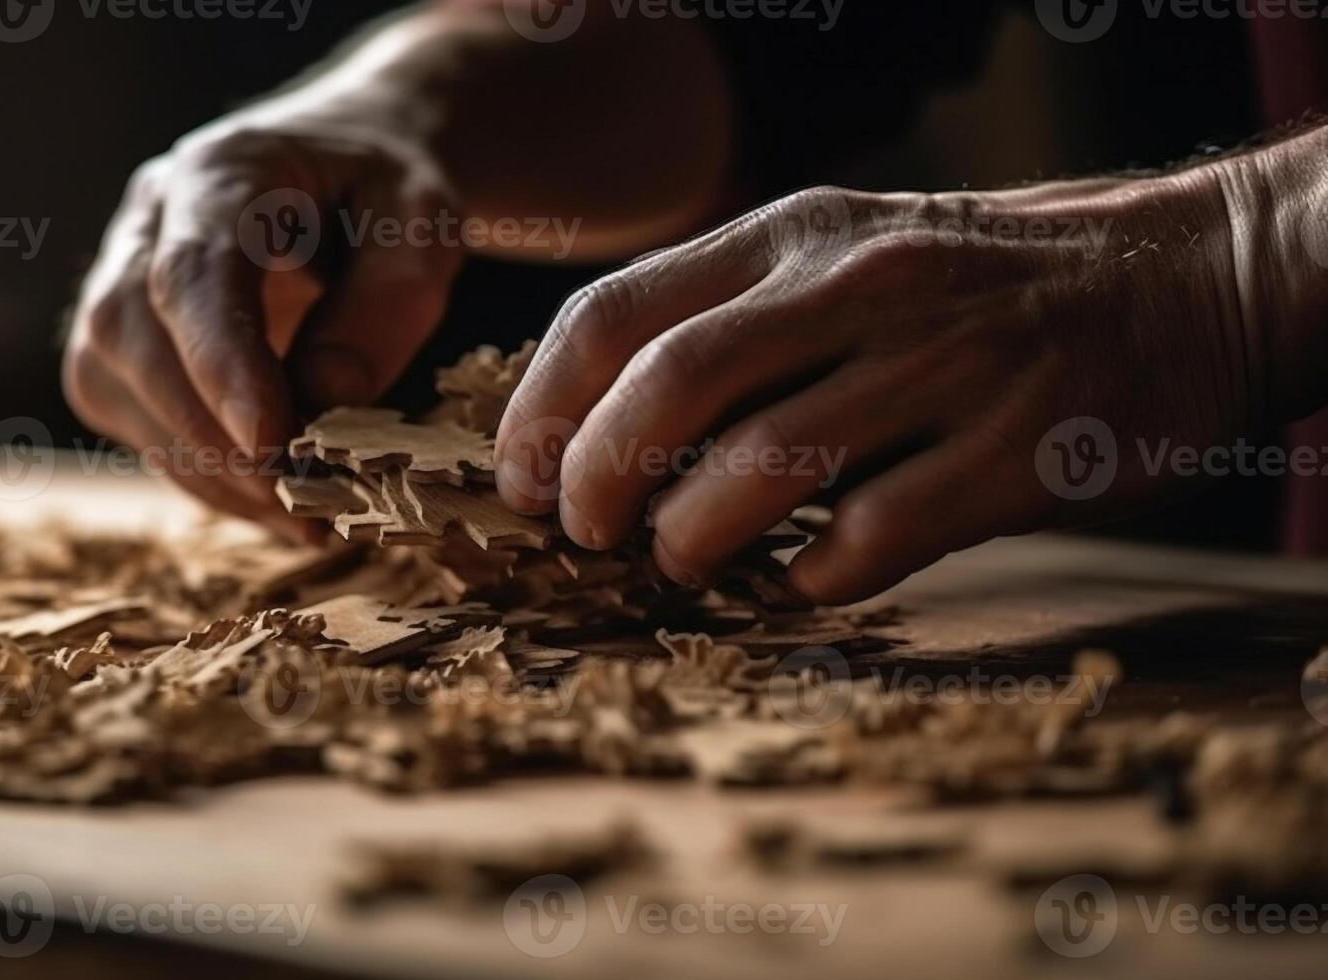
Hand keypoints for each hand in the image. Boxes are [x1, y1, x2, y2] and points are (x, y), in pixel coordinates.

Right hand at [62, 102, 461, 531]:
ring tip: (299, 518)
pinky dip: (200, 474)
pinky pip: (135, 418)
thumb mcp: (423, 227)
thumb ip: (385, 304)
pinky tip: (271, 503)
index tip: (270, 441)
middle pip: (131, 334)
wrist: (354, 170)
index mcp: (218, 173)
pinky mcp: (123, 343)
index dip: (221, 363)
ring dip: (203, 469)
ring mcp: (120, 279)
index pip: (192, 272)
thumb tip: (324, 401)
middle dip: (209, 435)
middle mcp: (146, 222)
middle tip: (300, 501)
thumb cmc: (389, 193)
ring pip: (116, 388)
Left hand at [497, 169, 1266, 602]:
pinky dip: (807, 577)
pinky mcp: (1014, 455)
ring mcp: (940, 368)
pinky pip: (870, 538)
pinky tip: (797, 580)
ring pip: (759, 469)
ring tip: (680, 562)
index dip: (543, 408)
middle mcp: (856, 288)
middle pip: (669, 388)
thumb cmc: (984, 283)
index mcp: (795, 235)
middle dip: (597, 478)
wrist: (1188, 279)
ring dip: (689, 538)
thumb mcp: (850, 251)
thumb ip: (736, 317)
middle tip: (584, 531)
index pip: (617, 313)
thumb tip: (600, 426)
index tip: (522, 475)